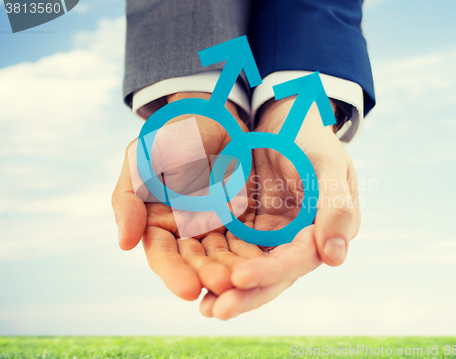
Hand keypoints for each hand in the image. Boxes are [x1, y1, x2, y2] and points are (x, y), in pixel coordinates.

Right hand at [111, 92, 261, 300]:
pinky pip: (248, 238)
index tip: (189, 290)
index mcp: (158, 224)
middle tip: (224, 286)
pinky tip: (263, 264)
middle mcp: (186, 232)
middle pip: (196, 261)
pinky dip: (253, 252)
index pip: (163, 255)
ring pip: (224, 255)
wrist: (208, 117)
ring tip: (244, 281)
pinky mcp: (241, 217)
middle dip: (209, 275)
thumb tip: (125, 244)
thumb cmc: (168, 138)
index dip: (174, 273)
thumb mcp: (141, 162)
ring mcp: (215, 226)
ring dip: (233, 270)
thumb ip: (129, 201)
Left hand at [200, 97, 360, 318]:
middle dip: (246, 294)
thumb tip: (334, 258)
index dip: (271, 271)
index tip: (240, 278)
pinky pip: (232, 249)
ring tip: (202, 305)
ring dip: (227, 287)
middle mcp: (298, 240)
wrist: (285, 120)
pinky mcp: (250, 227)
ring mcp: (273, 235)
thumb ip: (336, 206)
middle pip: (273, 274)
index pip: (299, 258)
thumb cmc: (311, 138)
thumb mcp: (328, 164)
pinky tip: (195, 277)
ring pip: (251, 267)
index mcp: (324, 229)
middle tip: (216, 310)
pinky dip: (217, 264)